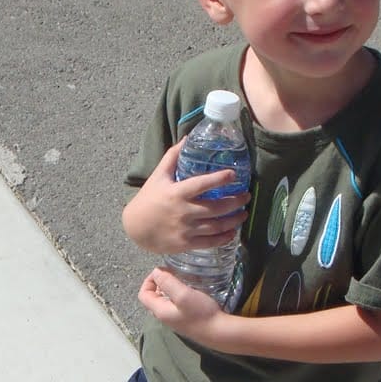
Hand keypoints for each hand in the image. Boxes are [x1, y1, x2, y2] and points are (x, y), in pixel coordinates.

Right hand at [122, 142, 248, 256]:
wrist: (134, 228)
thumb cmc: (148, 199)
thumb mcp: (158, 175)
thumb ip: (173, 156)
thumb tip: (187, 137)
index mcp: (177, 193)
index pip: (203, 184)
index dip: (220, 179)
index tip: (234, 175)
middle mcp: (183, 211)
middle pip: (217, 207)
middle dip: (236, 202)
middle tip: (246, 196)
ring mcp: (185, 229)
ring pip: (217, 226)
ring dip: (235, 220)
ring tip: (244, 213)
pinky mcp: (186, 244)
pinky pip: (210, 242)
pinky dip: (225, 237)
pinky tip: (232, 232)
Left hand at [138, 267, 229, 344]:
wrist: (219, 332)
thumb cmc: (201, 313)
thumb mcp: (183, 294)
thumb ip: (167, 282)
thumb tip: (156, 272)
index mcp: (160, 310)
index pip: (143, 294)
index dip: (149, 280)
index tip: (163, 271)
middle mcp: (164, 316)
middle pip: (153, 297)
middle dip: (159, 282)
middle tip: (173, 273)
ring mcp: (175, 319)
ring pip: (165, 300)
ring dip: (170, 287)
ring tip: (181, 279)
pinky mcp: (185, 319)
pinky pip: (175, 304)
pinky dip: (178, 294)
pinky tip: (190, 290)